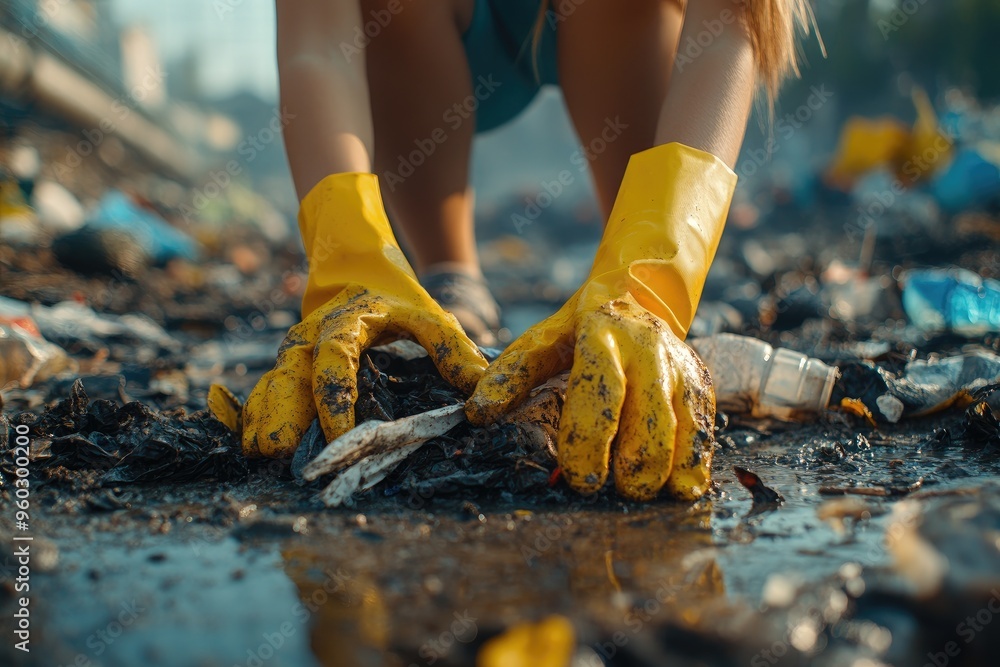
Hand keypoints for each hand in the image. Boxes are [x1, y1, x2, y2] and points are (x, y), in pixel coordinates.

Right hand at [242, 173, 486, 456]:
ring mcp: (293, 353)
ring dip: (263, 420)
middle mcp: (309, 338)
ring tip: (262, 456)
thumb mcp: (430, 315)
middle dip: (281, 416)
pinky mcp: (287, 366)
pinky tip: (247, 441)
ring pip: (270, 386)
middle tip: (277, 454)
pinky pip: (263, 390)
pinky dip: (252, 413)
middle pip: (289, 377)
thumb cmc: (399, 301)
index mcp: (344, 324)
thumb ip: (452, 348)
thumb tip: (478, 389)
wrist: (360, 271)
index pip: (333, 363)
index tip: (338, 434)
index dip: (334, 398)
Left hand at [466, 144, 736, 500]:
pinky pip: (705, 430)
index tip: (582, 480)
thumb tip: (477, 414)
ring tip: (642, 493)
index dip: (592, 439)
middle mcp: (649, 348)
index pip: (601, 391)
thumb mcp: (540, 343)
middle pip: (651, 419)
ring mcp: (681, 365)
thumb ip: (510, 376)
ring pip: (685, 429)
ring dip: (666, 471)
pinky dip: (695, 464)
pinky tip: (680, 488)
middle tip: (614, 491)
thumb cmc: (576, 332)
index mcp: (603, 334)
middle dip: (634, 466)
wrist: (634, 296)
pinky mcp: (701, 384)